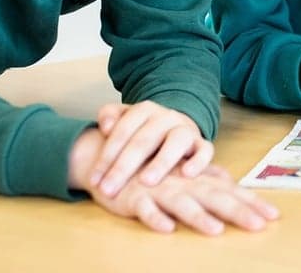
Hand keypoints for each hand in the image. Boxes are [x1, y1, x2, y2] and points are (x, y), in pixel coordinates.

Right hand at [89, 162, 279, 234]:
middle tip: (259, 225)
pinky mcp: (134, 199)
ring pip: (181, 204)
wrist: (111, 159)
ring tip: (216, 230)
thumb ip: (207, 178)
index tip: (274, 216)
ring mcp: (159, 191)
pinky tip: (167, 229)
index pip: (229, 192)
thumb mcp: (183, 176)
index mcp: (197, 180)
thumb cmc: (153, 172)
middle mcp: (183, 184)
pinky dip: (155, 218)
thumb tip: (230, 180)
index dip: (251, 202)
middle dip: (237, 211)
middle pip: (214, 197)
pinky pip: (145, 210)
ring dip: (198, 217)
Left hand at [90, 101, 212, 196]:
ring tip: (146, 182)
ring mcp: (186, 129)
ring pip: (176, 142)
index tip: (94, 181)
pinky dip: (199, 161)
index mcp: (144, 110)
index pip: (122, 131)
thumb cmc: (142, 131)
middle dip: (124, 167)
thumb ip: (109, 116)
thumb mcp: (124, 119)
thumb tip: (105, 126)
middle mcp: (166, 117)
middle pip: (144, 140)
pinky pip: (205, 150)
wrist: (174, 127)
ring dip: (161, 162)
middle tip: (109, 190)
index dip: (106, 156)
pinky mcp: (202, 144)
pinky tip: (187, 175)